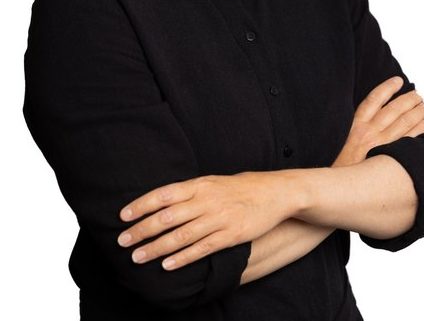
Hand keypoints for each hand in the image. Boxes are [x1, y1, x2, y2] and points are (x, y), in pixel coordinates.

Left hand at [117, 169, 297, 270]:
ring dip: (157, 247)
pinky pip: (202, 249)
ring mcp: (219, 218)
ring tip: (138, 257)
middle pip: (167, 216)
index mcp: (200, 184)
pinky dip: (183, 258)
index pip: (164, 194)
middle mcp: (206, 200)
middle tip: (122, 241)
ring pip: (181, 235)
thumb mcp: (214, 181)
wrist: (276, 192)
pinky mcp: (230, 235)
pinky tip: (167, 266)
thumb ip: (191, 191)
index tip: (123, 216)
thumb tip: (163, 201)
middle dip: (142, 229)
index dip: (141, 205)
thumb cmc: (241, 187)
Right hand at [333, 75, 423, 166]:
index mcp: (355, 126)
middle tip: (418, 95)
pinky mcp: (391, 158)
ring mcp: (382, 145)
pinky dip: (421, 130)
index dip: (387, 88)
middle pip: (394, 109)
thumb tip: (366, 121)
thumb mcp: (337, 144)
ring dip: (418, 112)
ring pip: (405, 122)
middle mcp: (369, 133)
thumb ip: (352, 131)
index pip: (374, 100)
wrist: (336, 189)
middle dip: (408, 99)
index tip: (398, 80)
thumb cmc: (338, 168)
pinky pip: (412, 139)